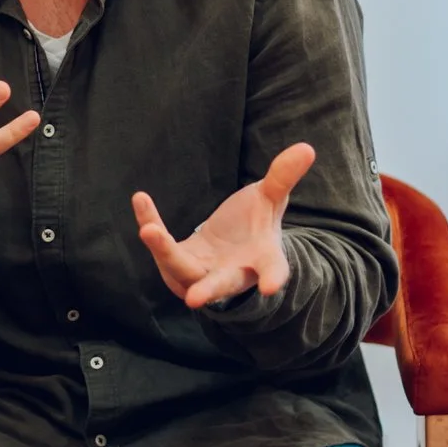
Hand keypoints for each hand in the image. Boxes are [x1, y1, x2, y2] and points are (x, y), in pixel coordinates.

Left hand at [131, 143, 314, 309]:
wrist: (230, 245)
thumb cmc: (255, 224)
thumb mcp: (270, 198)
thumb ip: (283, 178)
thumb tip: (307, 148)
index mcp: (261, 260)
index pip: (271, 270)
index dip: (272, 277)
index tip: (270, 287)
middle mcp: (231, 273)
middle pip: (219, 284)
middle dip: (208, 291)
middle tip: (194, 298)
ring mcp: (201, 272)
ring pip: (180, 268)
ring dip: (164, 251)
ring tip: (148, 229)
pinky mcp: (177, 262)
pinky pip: (160, 245)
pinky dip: (150, 221)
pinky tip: (140, 199)